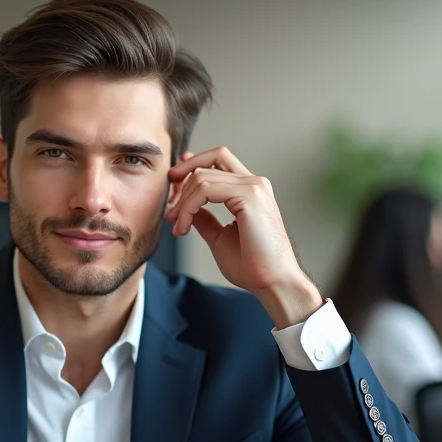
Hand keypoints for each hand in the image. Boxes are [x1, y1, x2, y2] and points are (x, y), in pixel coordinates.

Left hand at [165, 147, 321, 327]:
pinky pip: (206, 190)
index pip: (220, 159)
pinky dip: (188, 207)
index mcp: (251, 190)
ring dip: (182, 202)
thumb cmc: (252, 265)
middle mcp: (255, 183)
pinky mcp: (250, 197)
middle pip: (210, 160)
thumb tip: (187, 207)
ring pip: (203, 177)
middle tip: (169, 207)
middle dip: (182, 178)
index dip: (194, 163)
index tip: (174, 178)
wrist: (272, 282)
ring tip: (178, 226)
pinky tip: (184, 227)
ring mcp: (254, 187)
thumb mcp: (219, 236)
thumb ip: (205, 218)